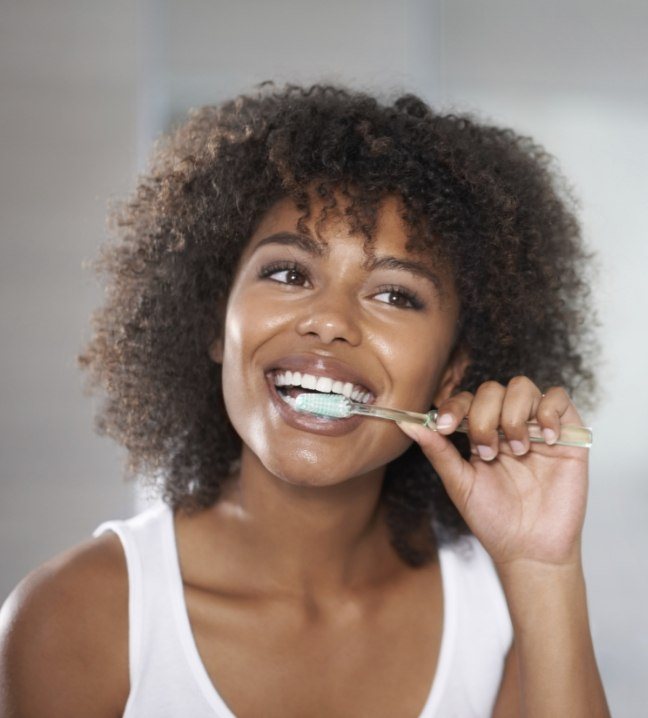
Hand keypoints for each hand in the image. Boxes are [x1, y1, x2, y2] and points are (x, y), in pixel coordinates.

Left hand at [399, 377, 588, 568]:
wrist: (530, 549)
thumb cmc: (494, 519)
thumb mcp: (459, 482)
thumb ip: (437, 450)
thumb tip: (406, 423)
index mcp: (480, 433)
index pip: (466, 400)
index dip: (454, 406)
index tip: (446, 427)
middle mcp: (507, 425)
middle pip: (493, 389)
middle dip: (484, 417)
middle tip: (487, 452)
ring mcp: (537, 427)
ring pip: (523, 387)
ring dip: (513, 415)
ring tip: (516, 449)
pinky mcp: (568, 434)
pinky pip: (559, 399)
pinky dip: (548, 412)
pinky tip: (544, 440)